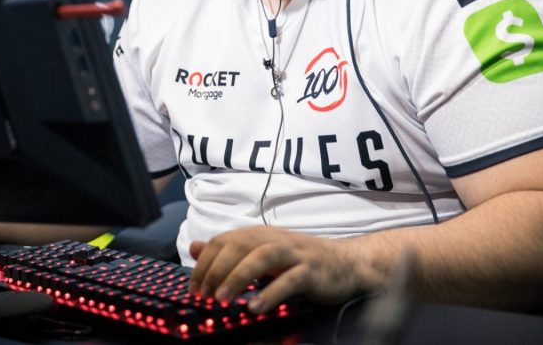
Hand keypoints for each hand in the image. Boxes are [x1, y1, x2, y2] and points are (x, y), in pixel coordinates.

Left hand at [189, 226, 360, 313]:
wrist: (347, 263)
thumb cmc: (300, 261)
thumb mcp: (261, 253)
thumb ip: (229, 251)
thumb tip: (195, 247)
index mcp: (260, 235)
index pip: (224, 240)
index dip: (205, 262)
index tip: (194, 288)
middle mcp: (275, 239)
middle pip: (240, 245)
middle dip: (217, 270)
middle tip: (203, 295)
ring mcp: (295, 253)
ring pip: (262, 257)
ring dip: (238, 277)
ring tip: (221, 299)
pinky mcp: (312, 270)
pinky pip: (289, 280)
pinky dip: (271, 292)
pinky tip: (255, 307)